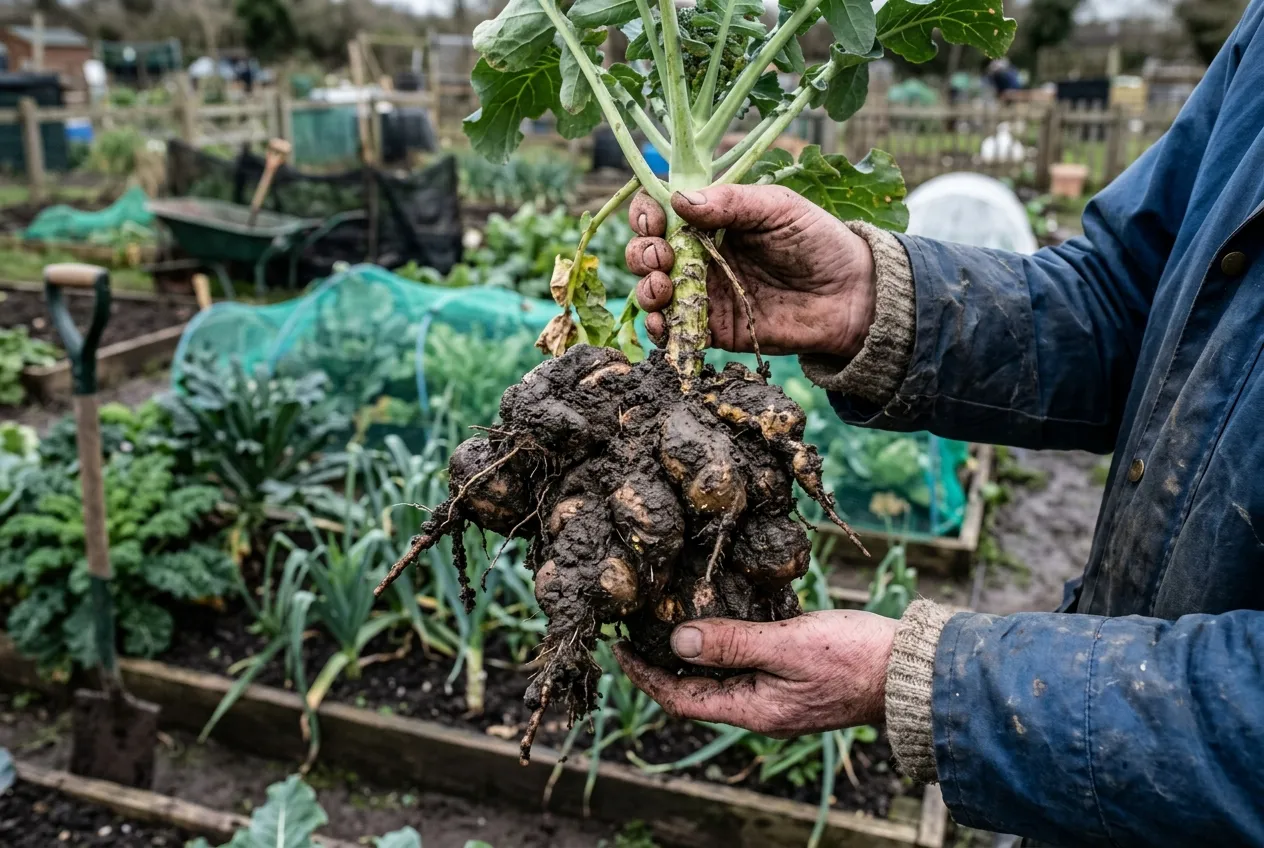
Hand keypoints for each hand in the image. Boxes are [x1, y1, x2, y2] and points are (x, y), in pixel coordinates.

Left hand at [614, 610, 896, 737]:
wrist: (911, 671)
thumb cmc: (854, 659)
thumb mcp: (787, 646)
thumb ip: (732, 643)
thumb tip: (677, 642)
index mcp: (752, 709)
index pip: (680, 698)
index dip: (645, 675)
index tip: (619, 647)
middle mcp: (760, 707)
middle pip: (695, 687)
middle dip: (663, 661)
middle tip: (636, 627)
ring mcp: (778, 694)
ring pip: (721, 672)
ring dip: (694, 649)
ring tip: (668, 617)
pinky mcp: (795, 675)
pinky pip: (749, 660)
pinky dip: (728, 639)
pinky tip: (721, 612)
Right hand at [626, 185, 876, 358]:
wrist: (850, 295)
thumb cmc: (818, 241)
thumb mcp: (777, 208)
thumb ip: (731, 202)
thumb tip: (680, 200)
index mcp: (712, 220)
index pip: (662, 212)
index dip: (647, 214)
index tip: (654, 219)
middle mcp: (700, 255)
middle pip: (649, 253)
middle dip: (643, 253)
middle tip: (662, 256)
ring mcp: (705, 293)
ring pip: (654, 292)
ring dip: (646, 289)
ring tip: (663, 287)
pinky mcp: (715, 329)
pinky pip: (675, 330)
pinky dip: (659, 328)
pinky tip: (662, 321)